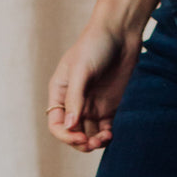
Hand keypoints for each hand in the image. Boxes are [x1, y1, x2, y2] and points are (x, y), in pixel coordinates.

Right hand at [45, 19, 143, 152]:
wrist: (120, 33)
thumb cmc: (95, 45)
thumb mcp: (81, 70)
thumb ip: (75, 98)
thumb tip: (69, 126)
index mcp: (59, 92)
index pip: (56, 124)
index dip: (66, 135)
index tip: (81, 137)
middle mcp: (73, 102)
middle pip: (71, 133)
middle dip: (80, 142)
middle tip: (93, 143)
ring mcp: (91, 105)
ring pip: (88, 134)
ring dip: (94, 142)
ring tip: (105, 138)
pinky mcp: (109, 106)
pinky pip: (104, 129)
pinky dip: (106, 137)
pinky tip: (110, 135)